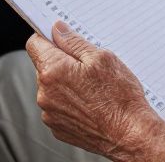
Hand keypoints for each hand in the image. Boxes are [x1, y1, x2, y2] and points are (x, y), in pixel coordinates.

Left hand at [25, 22, 164, 160]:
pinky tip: (91, 103)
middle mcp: (45, 94)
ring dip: (66, 83)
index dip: (48, 37)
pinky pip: (58, 106)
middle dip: (62, 62)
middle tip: (88, 66)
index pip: (35, 44)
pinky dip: (70, 102)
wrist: (129, 134)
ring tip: (93, 88)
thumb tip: (57, 30)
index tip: (60, 38)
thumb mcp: (102, 58)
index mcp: (53, 71)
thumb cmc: (120, 99)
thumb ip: (74, 41)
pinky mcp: (57, 127)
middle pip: (44, 66)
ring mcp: (50, 113)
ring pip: (52, 87)